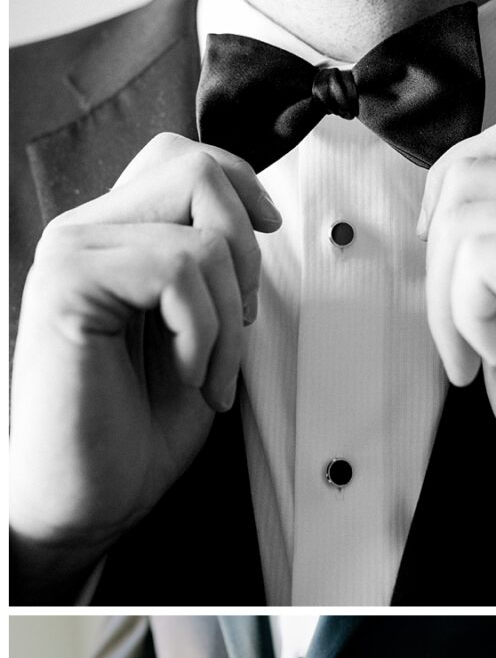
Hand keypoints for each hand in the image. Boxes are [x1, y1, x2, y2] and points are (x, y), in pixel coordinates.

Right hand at [10, 135, 280, 586]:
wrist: (85, 498)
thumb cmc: (135, 428)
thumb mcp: (200, 331)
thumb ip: (214, 270)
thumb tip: (255, 216)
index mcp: (117, 238)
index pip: (182, 158)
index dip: (242, 182)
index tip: (267, 231)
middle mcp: (87, 234)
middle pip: (196, 169)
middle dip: (245, 252)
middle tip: (234, 323)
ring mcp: (72, 254)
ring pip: (201, 234)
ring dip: (228, 318)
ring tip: (207, 371)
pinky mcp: (66, 284)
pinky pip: (177, 271)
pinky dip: (203, 332)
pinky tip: (184, 373)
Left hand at [418, 120, 495, 555]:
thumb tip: (438, 199)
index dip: (449, 191)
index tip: (444, 259)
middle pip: (471, 175)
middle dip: (437, 260)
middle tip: (459, 326)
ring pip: (465, 215)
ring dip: (447, 295)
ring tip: (482, 346)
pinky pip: (479, 258)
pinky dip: (463, 313)